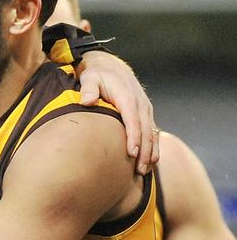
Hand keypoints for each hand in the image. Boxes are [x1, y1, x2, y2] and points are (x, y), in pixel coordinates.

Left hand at [76, 51, 158, 174]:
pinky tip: (150, 162)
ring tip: (145, 172)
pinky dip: (153, 147)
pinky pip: (152, 133)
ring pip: (152, 134)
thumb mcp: (89, 78)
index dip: (133, 137)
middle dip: (144, 152)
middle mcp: (140, 104)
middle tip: (139, 171)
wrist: (110, 67)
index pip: (132, 120)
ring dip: (150, 153)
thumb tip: (87, 101)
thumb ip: (88, 89)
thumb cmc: (97, 75)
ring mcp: (145, 109)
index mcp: (127, 97)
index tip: (132, 153)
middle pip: (145, 131)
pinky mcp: (145, 114)